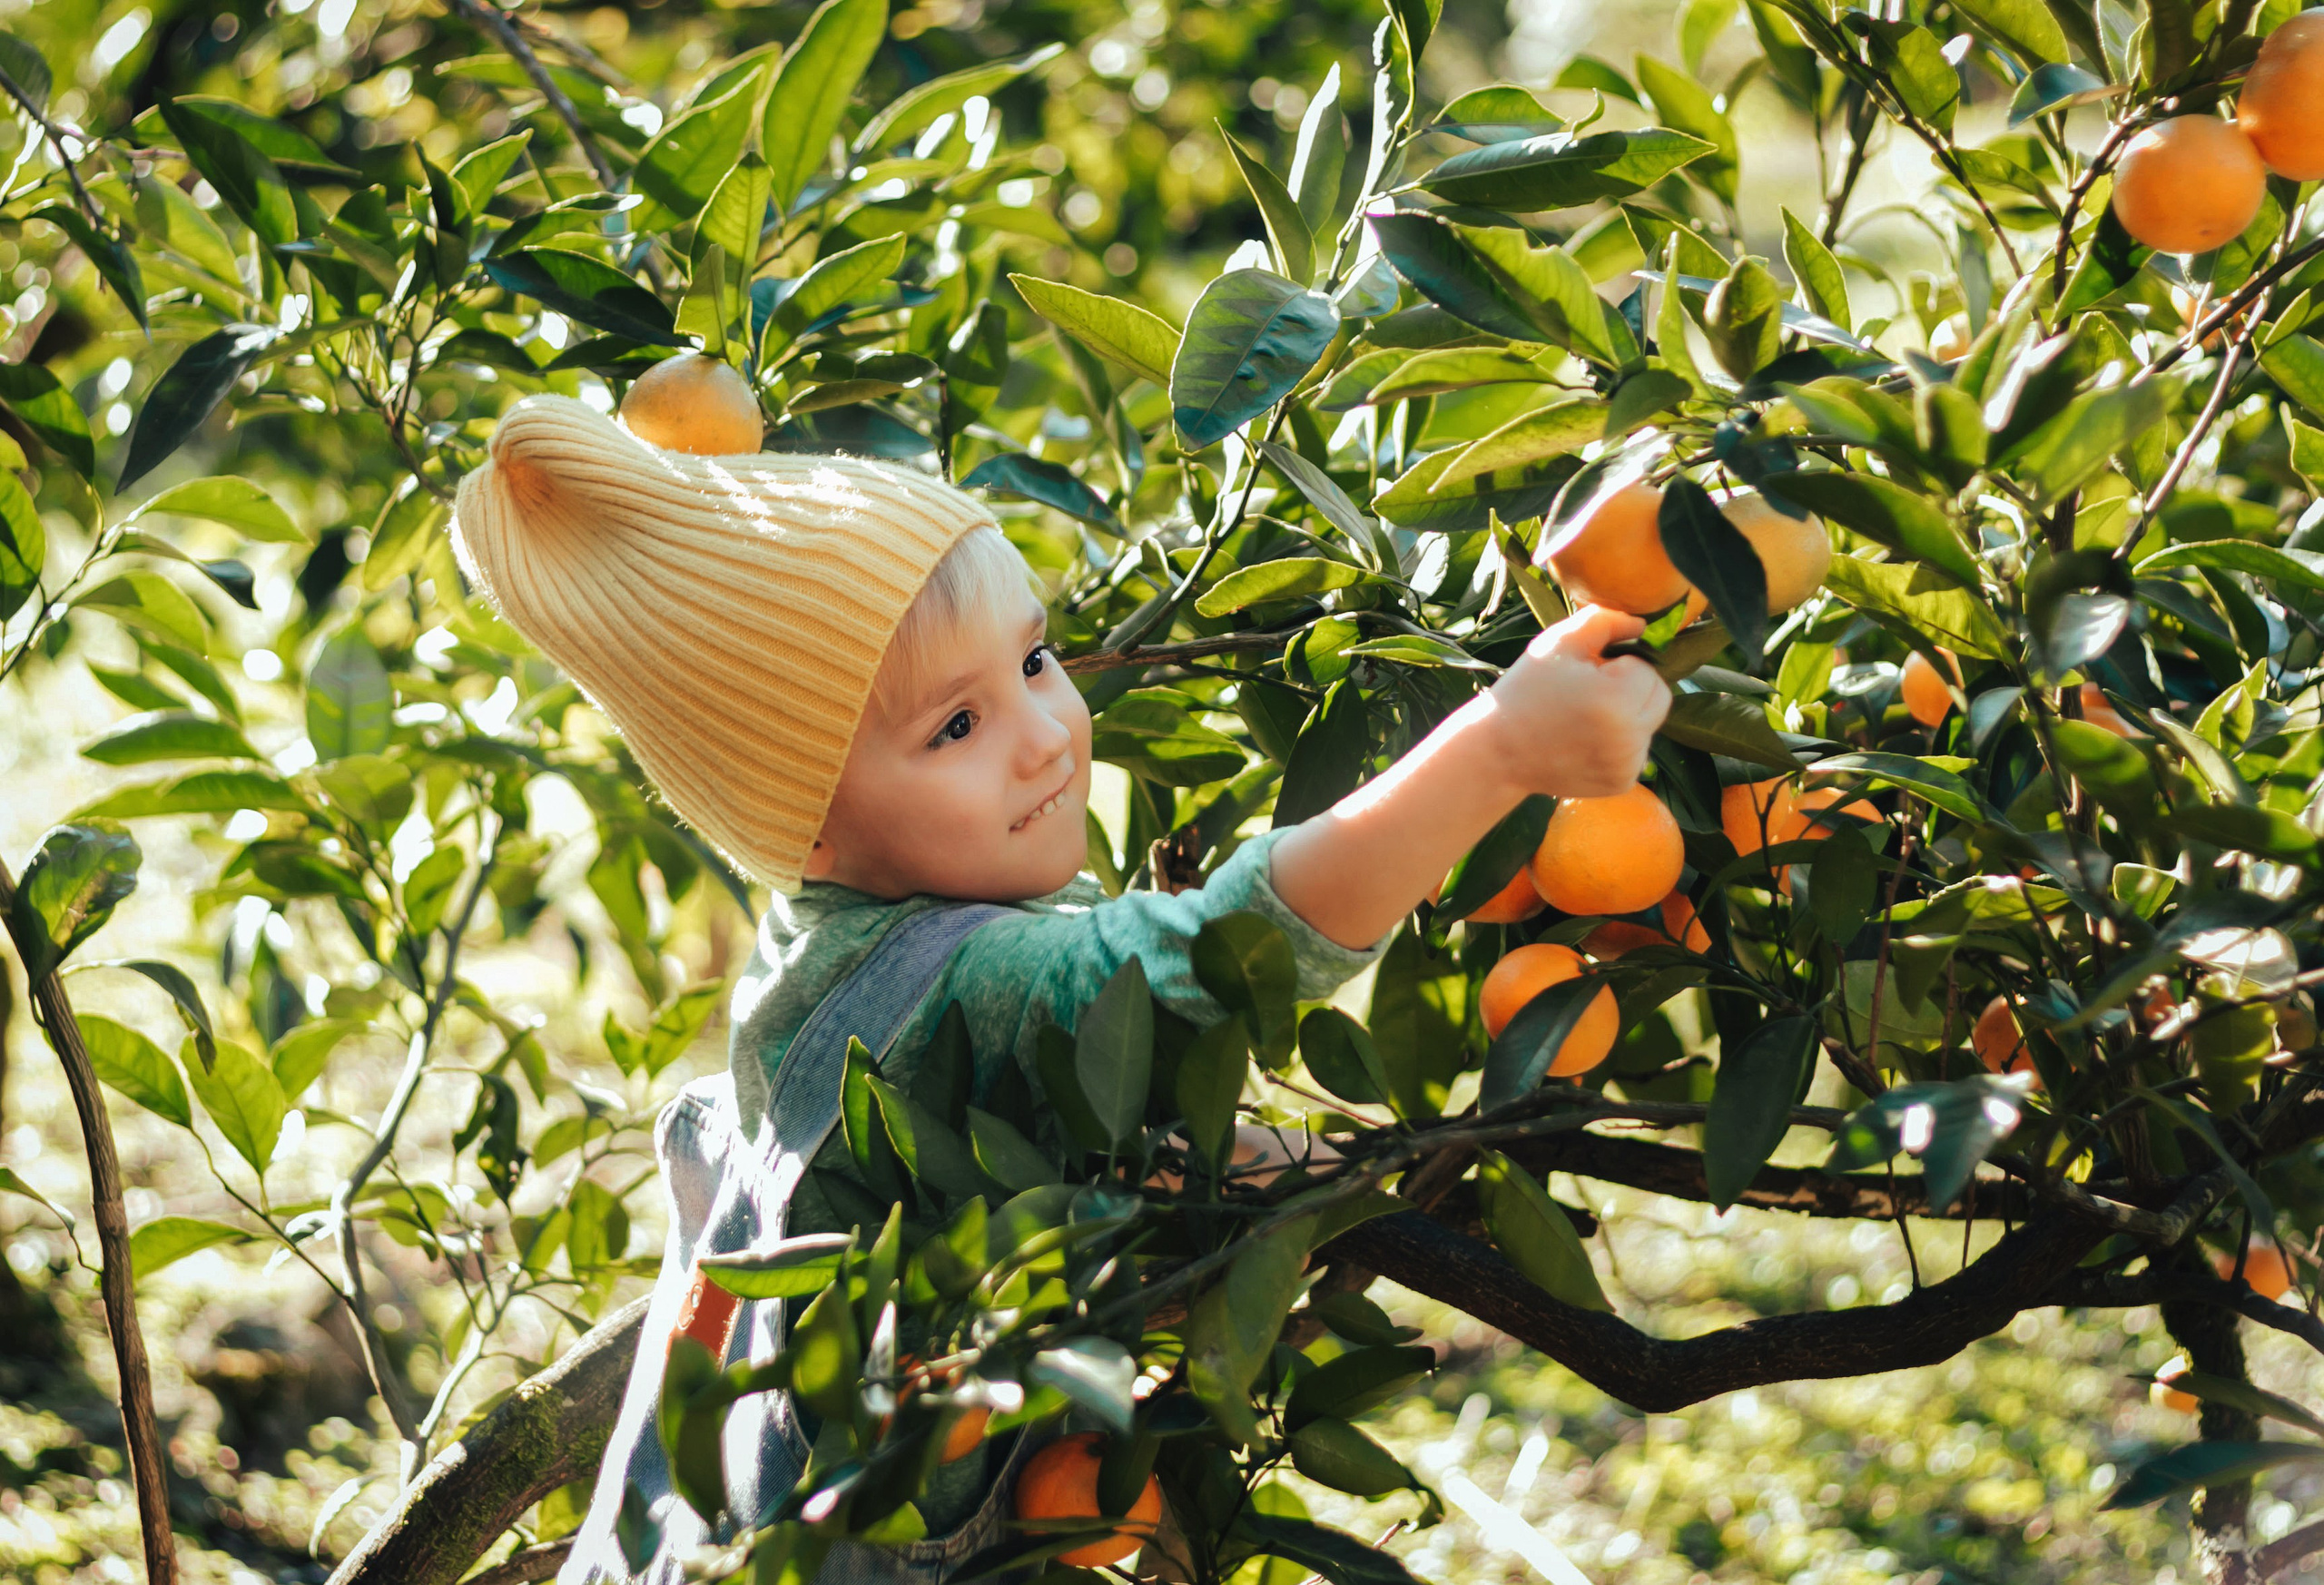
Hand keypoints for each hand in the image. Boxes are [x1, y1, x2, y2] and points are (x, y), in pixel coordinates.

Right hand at [1483, 603, 1671, 798]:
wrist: (1499, 751)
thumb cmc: (1527, 691)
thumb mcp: (1558, 643)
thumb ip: (1605, 621)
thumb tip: (1642, 625)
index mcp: (1618, 699)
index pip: (1647, 669)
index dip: (1617, 666)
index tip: (1586, 676)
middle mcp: (1631, 738)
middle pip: (1659, 698)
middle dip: (1633, 690)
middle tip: (1591, 694)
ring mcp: (1628, 765)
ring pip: (1649, 725)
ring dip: (1629, 717)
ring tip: (1586, 720)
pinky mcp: (1622, 783)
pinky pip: (1637, 752)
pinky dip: (1620, 744)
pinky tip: (1587, 742)